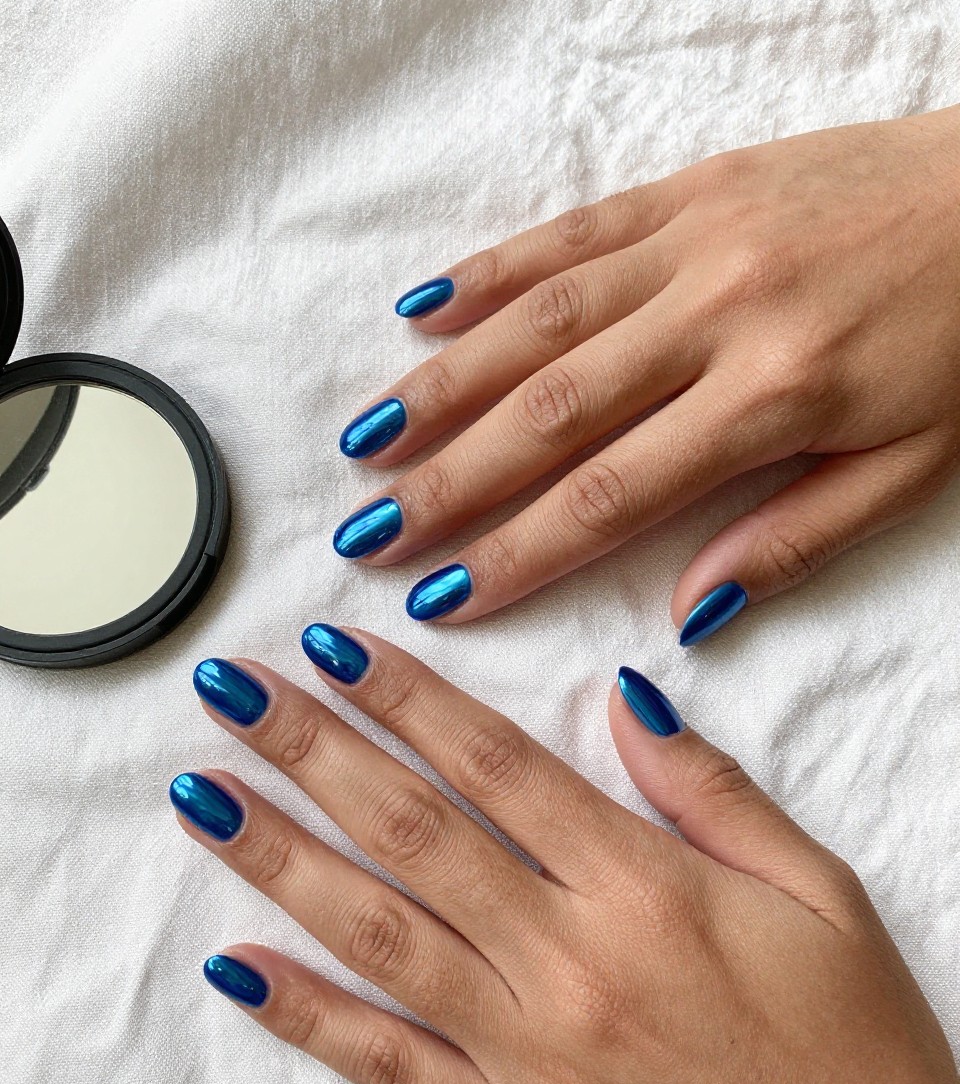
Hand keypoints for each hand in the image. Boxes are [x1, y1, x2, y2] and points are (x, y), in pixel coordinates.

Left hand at [172, 631, 959, 1083]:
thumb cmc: (859, 1052)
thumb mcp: (819, 893)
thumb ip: (709, 788)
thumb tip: (626, 696)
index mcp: (647, 888)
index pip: (496, 764)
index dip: (405, 697)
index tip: (332, 650)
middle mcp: (573, 964)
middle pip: (414, 831)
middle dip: (311, 750)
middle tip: (231, 692)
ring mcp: (532, 1058)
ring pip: (379, 935)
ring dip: (280, 859)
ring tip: (205, 794)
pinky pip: (391, 1068)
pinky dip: (307, 1017)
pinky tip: (237, 965)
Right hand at [332, 107, 959, 642]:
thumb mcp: (908, 470)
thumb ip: (791, 542)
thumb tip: (685, 617)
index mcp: (772, 398)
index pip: (610, 496)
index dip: (516, 554)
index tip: (439, 597)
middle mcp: (714, 315)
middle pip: (549, 414)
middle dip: (447, 482)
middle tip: (366, 534)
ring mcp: (695, 241)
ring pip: (539, 322)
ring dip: (440, 384)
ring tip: (364, 442)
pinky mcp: (693, 186)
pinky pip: (573, 230)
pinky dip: (490, 272)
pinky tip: (421, 309)